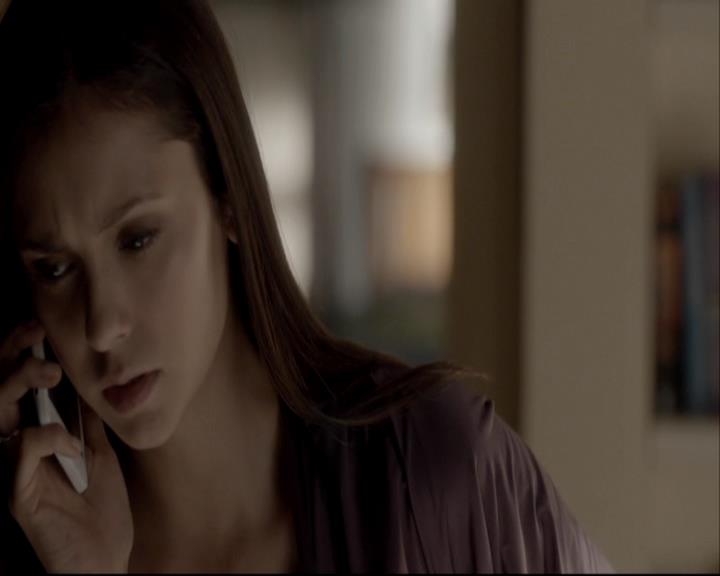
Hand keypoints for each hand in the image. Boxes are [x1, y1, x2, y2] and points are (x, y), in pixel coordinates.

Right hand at [0, 321, 133, 572]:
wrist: (104, 558)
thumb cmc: (98, 507)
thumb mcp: (98, 451)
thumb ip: (87, 419)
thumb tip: (88, 380)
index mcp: (32, 434)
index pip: (13, 386)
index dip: (16, 352)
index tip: (35, 323)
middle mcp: (13, 448)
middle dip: (10, 356)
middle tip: (36, 337)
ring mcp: (12, 470)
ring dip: (18, 384)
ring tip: (49, 373)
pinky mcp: (18, 495)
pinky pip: (19, 452)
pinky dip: (46, 437)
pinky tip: (72, 444)